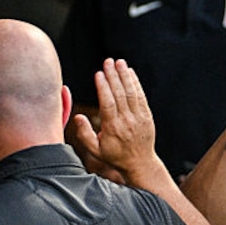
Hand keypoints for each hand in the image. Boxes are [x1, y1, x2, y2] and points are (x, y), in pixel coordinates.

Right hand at [72, 58, 162, 187]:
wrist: (140, 163)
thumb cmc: (114, 156)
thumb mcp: (95, 150)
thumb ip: (84, 134)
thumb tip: (78, 116)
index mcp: (112, 128)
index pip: (108, 104)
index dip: (103, 87)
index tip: (98, 74)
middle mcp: (127, 121)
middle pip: (119, 94)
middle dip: (113, 76)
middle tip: (107, 61)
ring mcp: (139, 117)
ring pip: (131, 93)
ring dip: (125, 76)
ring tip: (119, 62)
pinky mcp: (147, 115)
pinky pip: (141, 96)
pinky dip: (135, 83)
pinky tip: (130, 72)